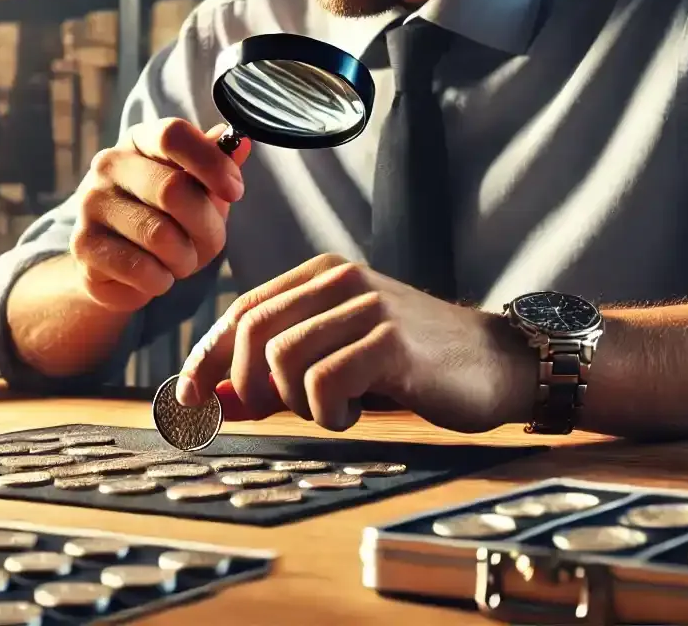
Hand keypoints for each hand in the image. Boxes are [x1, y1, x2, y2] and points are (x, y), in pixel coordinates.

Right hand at [68, 118, 251, 312]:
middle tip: (208, 242)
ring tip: (180, 261)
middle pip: (173, 189)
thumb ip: (217, 166)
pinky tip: (157, 276)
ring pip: (159, 235)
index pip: (174, 135)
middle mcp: (109, 164)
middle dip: (205, 226)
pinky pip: (140, 268)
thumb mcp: (199, 190)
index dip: (212, 163)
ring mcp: (91, 203)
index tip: (235, 191)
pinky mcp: (82, 244)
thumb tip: (241, 143)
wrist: (116, 267)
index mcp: (139, 140)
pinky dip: (161, 280)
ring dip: (184, 258)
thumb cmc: (166, 219)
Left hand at [176, 255, 531, 433]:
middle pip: (252, 331)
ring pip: (283, 359)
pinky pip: (325, 381)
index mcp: (322, 275)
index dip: (206, 357)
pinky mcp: (390, 339)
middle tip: (273, 413)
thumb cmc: (415, 365)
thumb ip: (281, 371)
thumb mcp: (339, 359)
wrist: (499, 363)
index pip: (242, 311)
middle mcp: (340, 280)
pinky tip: (356, 412)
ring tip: (336, 407)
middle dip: (245, 385)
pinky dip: (330, 411)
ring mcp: (366, 305)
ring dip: (299, 402)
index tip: (188, 398)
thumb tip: (216, 399)